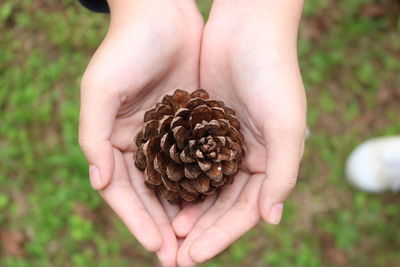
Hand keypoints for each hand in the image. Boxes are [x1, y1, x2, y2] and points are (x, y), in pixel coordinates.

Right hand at [78, 1, 202, 265]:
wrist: (162, 14)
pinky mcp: (192, 125)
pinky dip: (203, 184)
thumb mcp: (100, 88)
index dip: (137, 221)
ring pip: (176, 184)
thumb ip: (93, 136)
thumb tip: (98, 182)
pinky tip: (214, 203)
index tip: (156, 248)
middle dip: (163, 227)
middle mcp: (141, 145)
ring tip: (198, 242)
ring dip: (185, 213)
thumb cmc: (126, 47)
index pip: (123, 192)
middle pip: (151, 195)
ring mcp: (167, 137)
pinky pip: (198, 162)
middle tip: (180, 257)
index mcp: (114, 141)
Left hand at [172, 0, 306, 264]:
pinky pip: (187, 161)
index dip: (220, 235)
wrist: (247, 29)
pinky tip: (161, 196)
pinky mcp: (202, 128)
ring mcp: (222, 145)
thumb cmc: (273, 74)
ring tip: (166, 234)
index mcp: (270, 163)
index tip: (193, 255)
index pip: (245, 212)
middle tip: (175, 256)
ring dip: (185, 211)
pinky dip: (176, 181)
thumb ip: (283, 174)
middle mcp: (246, 158)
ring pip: (202, 188)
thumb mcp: (286, 125)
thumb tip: (271, 220)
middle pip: (221, 206)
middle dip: (199, 231)